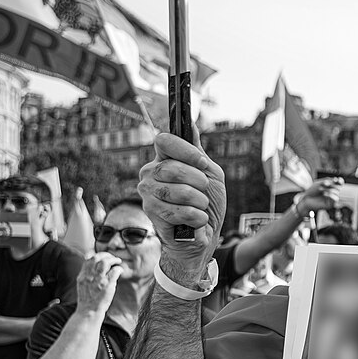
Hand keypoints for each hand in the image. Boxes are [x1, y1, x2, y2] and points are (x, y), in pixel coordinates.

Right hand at [77, 253, 122, 315]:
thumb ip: (87, 275)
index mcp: (82, 276)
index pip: (88, 259)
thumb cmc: (88, 299)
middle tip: (112, 257)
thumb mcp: (82, 285)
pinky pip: (114, 271)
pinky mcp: (107, 285)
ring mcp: (98, 281)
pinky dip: (119, 268)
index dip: (97, 254)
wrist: (89, 311)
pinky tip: (120, 270)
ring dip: (113, 259)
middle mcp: (89, 276)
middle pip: (96, 258)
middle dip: (106, 255)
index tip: (103, 256)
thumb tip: (93, 266)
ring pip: (105, 262)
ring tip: (118, 261)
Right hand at [139, 133, 225, 285]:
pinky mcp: (151, 212)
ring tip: (200, 206)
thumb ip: (198, 152)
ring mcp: (148, 192)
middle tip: (204, 192)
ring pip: (176, 190)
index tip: (202, 163)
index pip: (164, 141)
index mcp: (164, 159)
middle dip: (198, 182)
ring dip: (198, 201)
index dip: (185, 150)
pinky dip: (196, 216)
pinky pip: (178, 210)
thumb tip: (191, 125)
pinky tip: (197, 219)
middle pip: (172, 167)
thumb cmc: (207, 203)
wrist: (204, 233)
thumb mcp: (210, 174)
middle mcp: (150, 173)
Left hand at [295, 178, 343, 215]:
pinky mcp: (331, 204)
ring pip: (337, 192)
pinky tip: (324, 194)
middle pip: (339, 187)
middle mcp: (333, 193)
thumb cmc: (312, 191)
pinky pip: (336, 198)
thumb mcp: (319, 183)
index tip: (336, 179)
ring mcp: (332, 199)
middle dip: (332, 184)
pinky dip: (330, 194)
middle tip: (325, 184)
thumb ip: (328, 180)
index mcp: (331, 187)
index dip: (340, 181)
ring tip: (320, 189)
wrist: (306, 200)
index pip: (340, 184)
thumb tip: (336, 179)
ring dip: (329, 189)